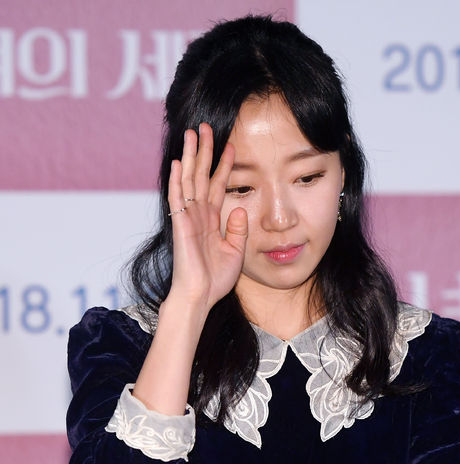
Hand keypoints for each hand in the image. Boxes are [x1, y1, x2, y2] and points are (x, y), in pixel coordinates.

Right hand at [165, 122, 247, 310]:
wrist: (200, 296)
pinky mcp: (180, 226)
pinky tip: (176, 163)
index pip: (218, 185)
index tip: (231, 145)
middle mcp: (199, 214)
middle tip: (206, 127)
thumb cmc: (215, 278)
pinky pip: (178, 199)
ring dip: (189, 157)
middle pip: (202, 175)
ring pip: (189, 180)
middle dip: (204, 151)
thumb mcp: (235, 251)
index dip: (224, 165)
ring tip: (192, 134)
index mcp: (212, 220)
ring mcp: (188, 218)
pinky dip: (176, 181)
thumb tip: (239, 209)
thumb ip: (237, 230)